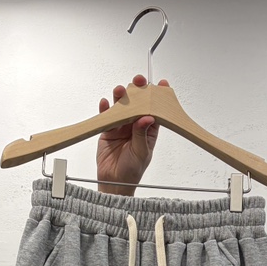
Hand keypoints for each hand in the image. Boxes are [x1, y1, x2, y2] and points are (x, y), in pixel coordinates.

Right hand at [97, 74, 168, 195]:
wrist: (114, 183)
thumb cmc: (132, 172)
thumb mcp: (141, 153)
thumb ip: (142, 134)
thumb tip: (147, 117)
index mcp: (148, 131)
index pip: (154, 110)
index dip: (158, 97)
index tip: (161, 84)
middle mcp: (135, 126)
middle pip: (137, 104)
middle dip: (138, 91)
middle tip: (138, 82)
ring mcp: (121, 127)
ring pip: (122, 107)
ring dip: (121, 97)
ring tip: (120, 91)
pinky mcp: (108, 130)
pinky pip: (106, 116)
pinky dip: (105, 109)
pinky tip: (105, 103)